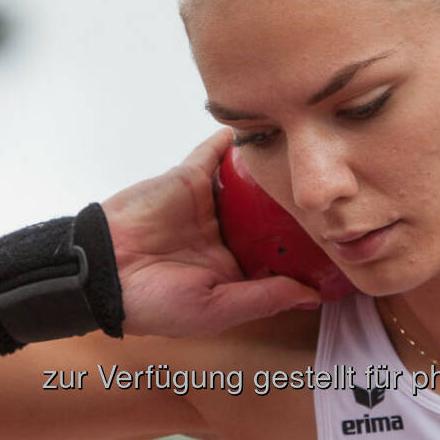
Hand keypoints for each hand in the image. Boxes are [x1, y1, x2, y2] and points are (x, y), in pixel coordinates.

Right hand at [102, 129, 323, 336]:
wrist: (102, 271)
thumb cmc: (154, 303)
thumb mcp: (216, 309)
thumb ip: (264, 298)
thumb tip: (311, 295)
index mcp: (233, 270)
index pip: (277, 256)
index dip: (304, 249)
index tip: (337, 241)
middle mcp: (224, 235)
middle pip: (269, 215)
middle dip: (295, 206)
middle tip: (332, 194)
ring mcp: (207, 205)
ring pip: (248, 183)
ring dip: (271, 171)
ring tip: (307, 158)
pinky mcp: (188, 179)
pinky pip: (214, 155)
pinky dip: (233, 141)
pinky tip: (262, 130)